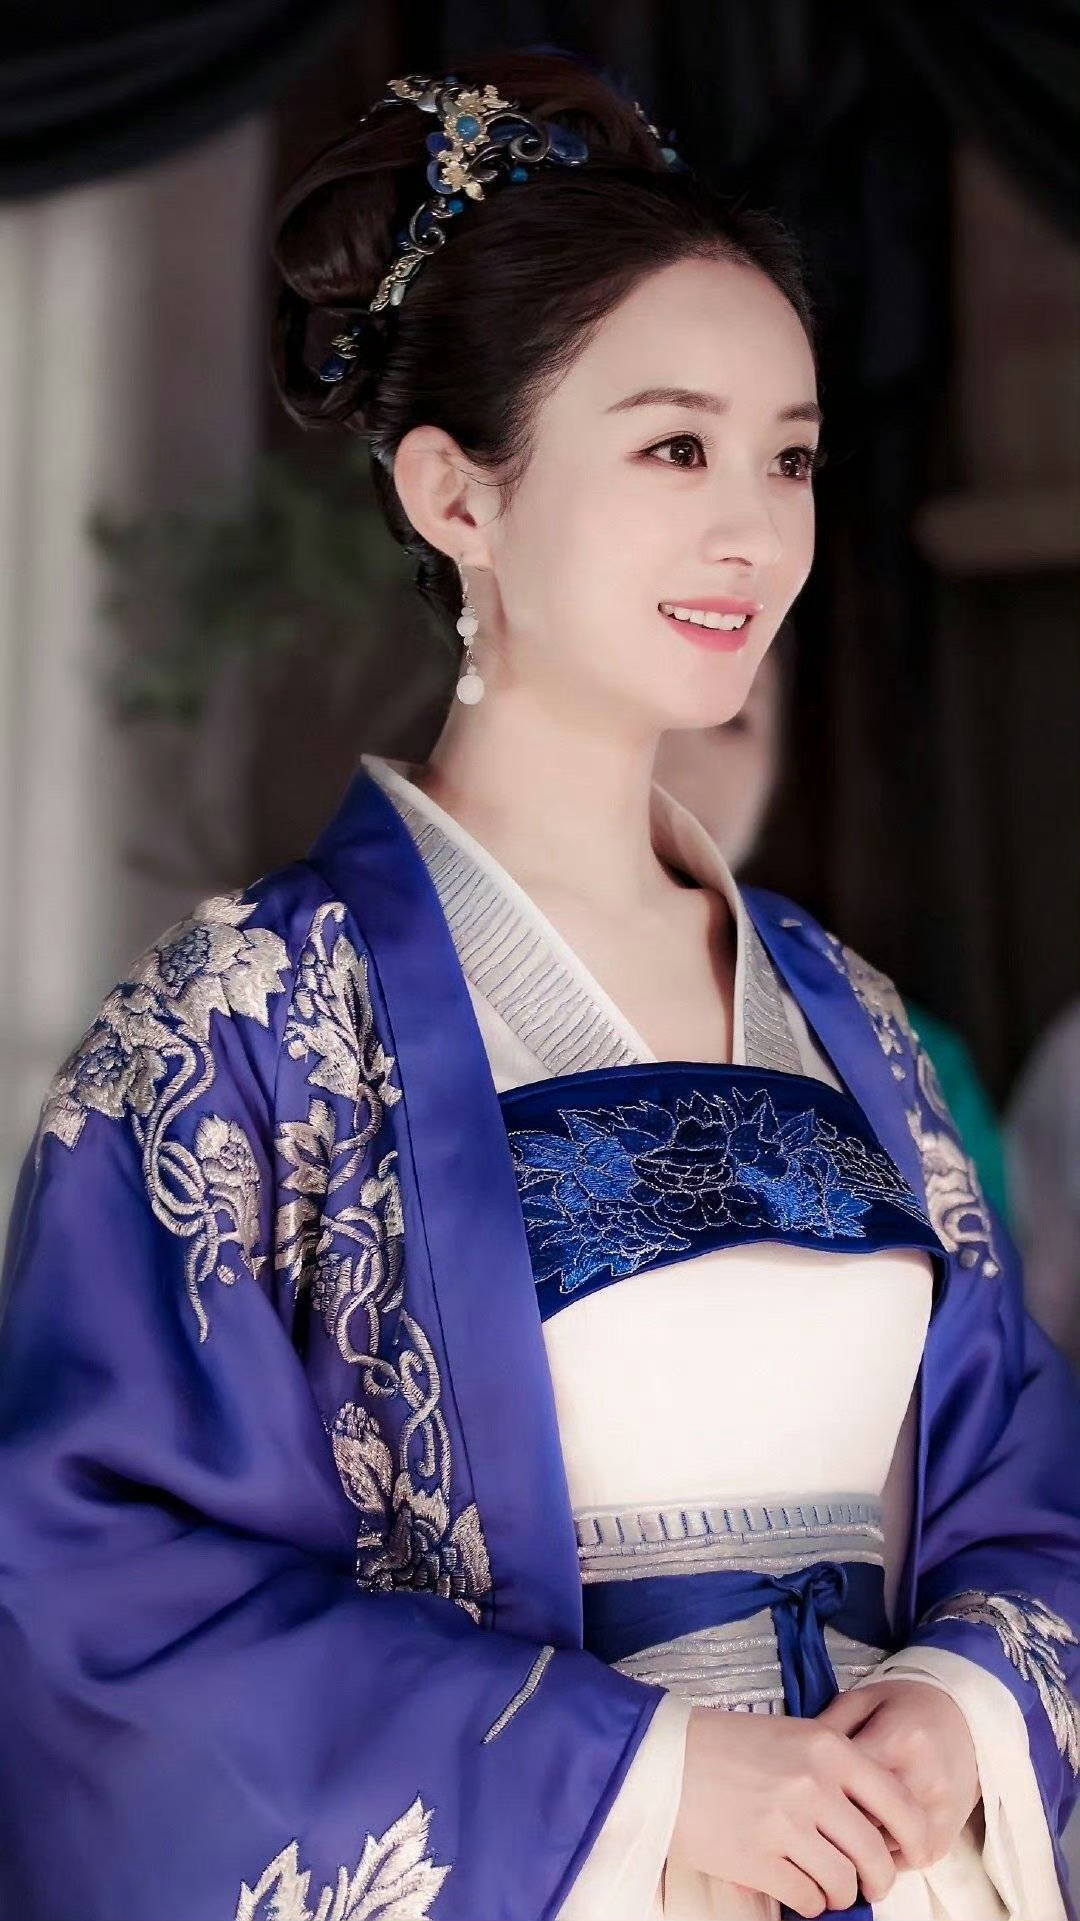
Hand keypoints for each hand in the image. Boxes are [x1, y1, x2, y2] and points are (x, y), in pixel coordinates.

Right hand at [669, 1705, 929, 1916]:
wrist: (660, 1757)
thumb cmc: (723, 1745)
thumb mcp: (788, 1736)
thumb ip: (832, 1768)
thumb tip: (873, 1818)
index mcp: (827, 1747)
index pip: (897, 1801)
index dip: (913, 1836)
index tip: (911, 1853)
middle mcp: (814, 1784)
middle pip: (875, 1852)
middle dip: (877, 1878)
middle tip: (868, 1884)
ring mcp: (787, 1823)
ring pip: (843, 1882)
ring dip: (840, 1894)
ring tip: (824, 1886)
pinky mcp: (758, 1859)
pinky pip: (807, 1899)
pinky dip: (808, 1904)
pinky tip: (795, 1890)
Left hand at [816, 1680, 979, 1869]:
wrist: (963, 1716)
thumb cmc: (904, 1706)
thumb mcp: (861, 1699)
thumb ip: (828, 1726)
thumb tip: (793, 1760)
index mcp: (896, 1740)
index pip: (846, 1785)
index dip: (817, 1795)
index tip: (799, 1797)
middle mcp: (922, 1781)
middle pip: (863, 1823)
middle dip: (833, 1825)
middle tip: (812, 1821)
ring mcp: (938, 1814)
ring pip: (882, 1850)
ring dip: (856, 1846)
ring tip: (838, 1831)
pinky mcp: (947, 1837)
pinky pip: (904, 1863)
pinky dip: (881, 1856)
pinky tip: (867, 1838)